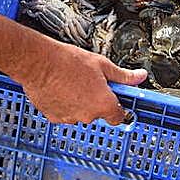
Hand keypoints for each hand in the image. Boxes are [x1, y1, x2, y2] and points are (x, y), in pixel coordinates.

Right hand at [16, 38, 146, 124]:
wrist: (39, 62)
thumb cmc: (69, 61)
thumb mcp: (101, 64)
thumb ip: (123, 76)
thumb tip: (140, 77)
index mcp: (103, 104)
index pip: (118, 117)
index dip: (117, 106)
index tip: (113, 96)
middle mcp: (87, 116)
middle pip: (97, 113)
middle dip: (95, 100)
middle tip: (89, 82)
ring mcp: (70, 118)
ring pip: (80, 113)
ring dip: (79, 102)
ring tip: (71, 82)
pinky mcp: (53, 117)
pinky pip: (64, 113)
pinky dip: (64, 104)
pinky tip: (59, 88)